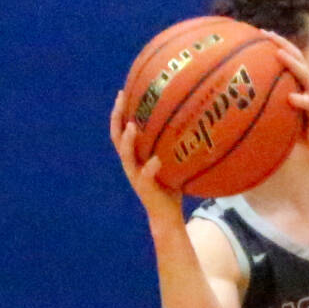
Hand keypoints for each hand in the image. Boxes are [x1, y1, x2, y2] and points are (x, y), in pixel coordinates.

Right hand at [109, 90, 183, 228]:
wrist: (167, 215)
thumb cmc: (172, 186)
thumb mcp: (171, 162)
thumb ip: (173, 146)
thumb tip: (191, 123)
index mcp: (135, 156)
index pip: (122, 130)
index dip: (120, 112)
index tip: (122, 92)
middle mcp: (131, 164)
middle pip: (117, 137)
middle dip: (117, 117)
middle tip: (121, 99)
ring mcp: (136, 176)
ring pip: (126, 155)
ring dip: (128, 141)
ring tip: (132, 127)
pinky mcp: (145, 189)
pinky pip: (147, 176)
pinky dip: (151, 167)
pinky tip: (157, 160)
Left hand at [264, 33, 308, 161]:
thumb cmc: (305, 128)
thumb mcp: (287, 111)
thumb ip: (275, 101)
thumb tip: (248, 99)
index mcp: (302, 83)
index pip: (291, 57)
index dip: (277, 43)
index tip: (260, 32)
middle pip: (298, 57)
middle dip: (282, 43)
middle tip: (265, 33)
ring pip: (305, 75)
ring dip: (292, 63)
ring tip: (279, 54)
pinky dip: (302, 100)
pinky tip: (292, 98)